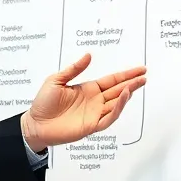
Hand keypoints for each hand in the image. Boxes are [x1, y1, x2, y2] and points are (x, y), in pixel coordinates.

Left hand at [21, 53, 146, 151]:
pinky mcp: (91, 125)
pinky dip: (117, 109)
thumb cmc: (43, 103)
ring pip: (116, 104)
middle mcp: (95, 101)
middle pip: (118, 91)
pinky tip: (123, 98)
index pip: (112, 81)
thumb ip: (74, 69)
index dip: (126, 75)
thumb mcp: (57, 80)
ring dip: (127, 95)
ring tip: (136, 85)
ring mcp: (94, 114)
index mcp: (89, 89)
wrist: (35, 124)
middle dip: (132, 83)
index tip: (140, 69)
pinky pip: (108, 118)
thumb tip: (88, 55)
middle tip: (144, 76)